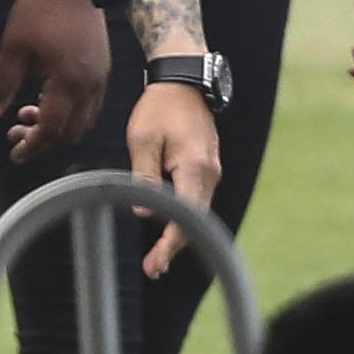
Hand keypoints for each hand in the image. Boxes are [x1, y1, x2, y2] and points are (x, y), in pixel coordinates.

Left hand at [0, 0, 105, 161]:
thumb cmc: (38, 9)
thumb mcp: (13, 48)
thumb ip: (2, 85)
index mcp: (68, 83)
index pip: (52, 130)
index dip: (32, 145)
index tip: (14, 154)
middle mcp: (91, 85)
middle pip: (71, 131)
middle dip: (43, 139)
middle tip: (15, 135)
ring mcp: (101, 77)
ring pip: (83, 119)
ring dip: (57, 126)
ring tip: (25, 114)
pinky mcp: (103, 68)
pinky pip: (90, 104)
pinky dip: (69, 111)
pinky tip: (45, 99)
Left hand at [126, 78, 223, 278]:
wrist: (183, 83)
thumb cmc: (159, 108)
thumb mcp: (143, 139)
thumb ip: (144, 176)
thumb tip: (144, 212)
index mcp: (195, 168)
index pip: (186, 215)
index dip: (171, 243)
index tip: (156, 263)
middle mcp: (209, 174)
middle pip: (195, 220)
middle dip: (174, 246)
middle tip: (152, 269)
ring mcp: (210, 172)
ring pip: (195, 211)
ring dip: (178, 233)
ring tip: (156, 258)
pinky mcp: (203, 169)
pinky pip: (193, 199)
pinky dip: (181, 217)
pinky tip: (166, 228)